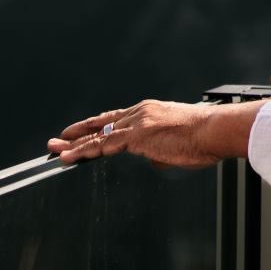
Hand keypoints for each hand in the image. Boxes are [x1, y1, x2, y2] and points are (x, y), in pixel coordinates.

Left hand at [48, 99, 224, 168]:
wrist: (216, 130)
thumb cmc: (206, 137)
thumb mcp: (178, 143)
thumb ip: (158, 150)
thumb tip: (150, 158)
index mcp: (151, 112)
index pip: (118, 119)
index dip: (99, 127)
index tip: (84, 132)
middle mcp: (141, 112)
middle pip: (102, 123)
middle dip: (78, 132)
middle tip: (58, 139)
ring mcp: (137, 122)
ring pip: (98, 134)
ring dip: (74, 143)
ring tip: (55, 150)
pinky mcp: (135, 135)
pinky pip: (102, 145)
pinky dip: (83, 151)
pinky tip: (69, 157)